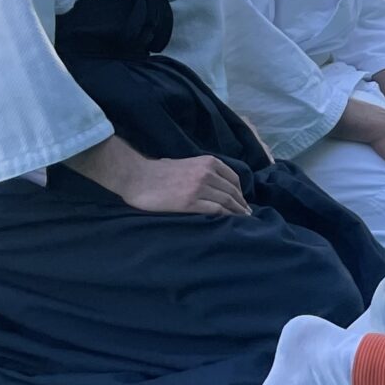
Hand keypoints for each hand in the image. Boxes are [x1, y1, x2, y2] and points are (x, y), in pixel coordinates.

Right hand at [114, 152, 250, 216]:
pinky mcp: (191, 202)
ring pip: (227, 201)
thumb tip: (214, 183)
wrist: (137, 177)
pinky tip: (229, 222)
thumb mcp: (187, 163)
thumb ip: (202, 170)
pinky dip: (226, 216)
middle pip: (232, 191)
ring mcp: (200, 188)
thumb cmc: (157, 171)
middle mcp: (207, 173)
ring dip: (237, 212)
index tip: (242, 201)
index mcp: (208, 162)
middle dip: (241, 204)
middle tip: (247, 214)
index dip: (240, 192)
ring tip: (242, 220)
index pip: (233, 179)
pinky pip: (216, 210)